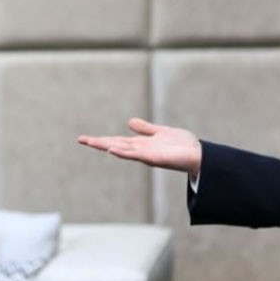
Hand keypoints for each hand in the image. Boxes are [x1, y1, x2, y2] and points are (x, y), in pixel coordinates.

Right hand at [77, 118, 202, 174]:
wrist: (199, 155)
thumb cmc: (183, 146)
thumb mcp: (161, 132)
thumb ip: (145, 129)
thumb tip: (129, 121)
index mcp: (141, 144)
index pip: (117, 140)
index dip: (101, 139)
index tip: (84, 138)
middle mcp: (140, 150)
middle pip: (115, 145)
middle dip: (98, 143)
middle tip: (80, 139)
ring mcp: (146, 155)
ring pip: (122, 149)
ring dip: (107, 146)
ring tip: (91, 142)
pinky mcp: (154, 159)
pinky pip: (136, 155)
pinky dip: (124, 152)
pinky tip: (113, 149)